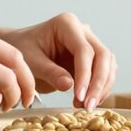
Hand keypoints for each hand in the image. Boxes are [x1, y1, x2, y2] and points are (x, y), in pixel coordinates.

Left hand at [0, 13, 116, 109]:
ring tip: (85, 106)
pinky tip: (87, 102)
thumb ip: (49, 72)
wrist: (21, 49)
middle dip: (98, 83)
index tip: (79, 97)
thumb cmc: (23, 50)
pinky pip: (105, 73)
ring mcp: (90, 43)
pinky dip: (100, 89)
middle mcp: (83, 31)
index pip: (84, 50)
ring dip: (102, 88)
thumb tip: (70, 86)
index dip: (85, 75)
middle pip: (102, 56)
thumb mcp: (31, 62)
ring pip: (108, 65)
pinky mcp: (93, 58)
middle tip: (88, 106)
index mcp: (67, 24)